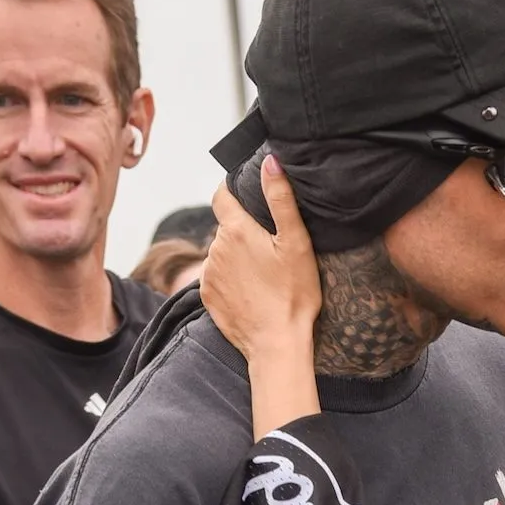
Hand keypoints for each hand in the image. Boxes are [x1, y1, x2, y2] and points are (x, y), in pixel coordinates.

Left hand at [203, 155, 321, 361]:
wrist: (277, 344)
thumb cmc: (293, 294)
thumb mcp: (296, 243)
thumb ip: (281, 199)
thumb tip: (271, 161)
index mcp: (236, 230)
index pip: (221, 195)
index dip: (232, 190)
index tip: (245, 194)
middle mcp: (216, 248)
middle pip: (226, 228)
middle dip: (243, 232)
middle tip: (270, 248)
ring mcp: (209, 274)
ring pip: (222, 254)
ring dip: (237, 258)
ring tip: (263, 274)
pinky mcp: (207, 297)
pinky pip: (217, 278)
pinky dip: (231, 280)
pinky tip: (252, 292)